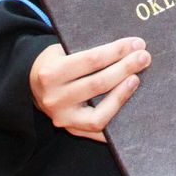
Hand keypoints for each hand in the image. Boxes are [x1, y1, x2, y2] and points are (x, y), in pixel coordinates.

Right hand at [28, 37, 148, 141]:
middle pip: (98, 84)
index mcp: (51, 73)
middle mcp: (55, 99)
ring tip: (136, 79)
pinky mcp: (71, 130)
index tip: (137, 43)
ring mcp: (63, 119)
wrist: (31, 85)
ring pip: (99, 114)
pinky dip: (116, 122)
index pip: (91, 60)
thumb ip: (89, 52)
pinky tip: (131, 111)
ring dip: (122, 95)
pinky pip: (98, 132)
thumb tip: (128, 47)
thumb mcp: (63, 50)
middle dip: (125, 69)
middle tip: (144, 57)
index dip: (117, 51)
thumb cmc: (55, 63)